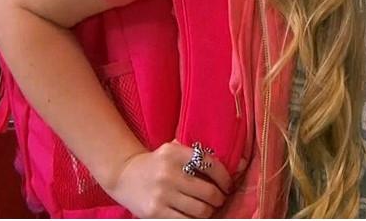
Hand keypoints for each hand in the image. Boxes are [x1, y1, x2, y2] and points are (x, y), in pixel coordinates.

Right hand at [105, 140, 234, 218]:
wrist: (124, 175)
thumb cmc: (157, 163)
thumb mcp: (174, 150)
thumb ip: (200, 156)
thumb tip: (240, 164)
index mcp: (175, 153)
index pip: (212, 166)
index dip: (226, 179)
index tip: (227, 186)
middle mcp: (168, 173)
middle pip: (209, 192)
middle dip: (220, 199)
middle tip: (219, 200)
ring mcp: (161, 194)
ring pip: (200, 211)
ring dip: (209, 212)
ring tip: (207, 208)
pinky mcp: (155, 212)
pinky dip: (195, 220)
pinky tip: (194, 215)